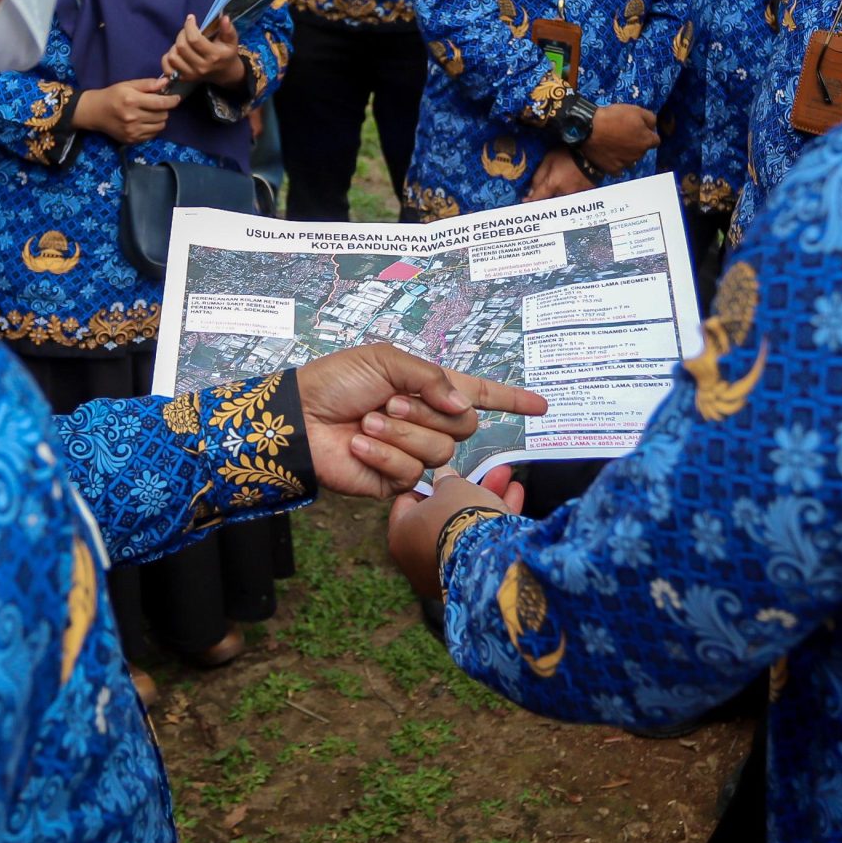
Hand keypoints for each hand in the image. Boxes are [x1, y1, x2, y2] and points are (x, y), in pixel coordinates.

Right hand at [74, 78, 180, 143]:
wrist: (95, 112)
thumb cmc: (113, 95)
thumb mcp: (128, 85)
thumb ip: (148, 84)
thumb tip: (166, 83)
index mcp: (132, 101)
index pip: (161, 103)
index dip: (172, 100)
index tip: (176, 98)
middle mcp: (133, 117)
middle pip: (162, 115)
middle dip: (164, 109)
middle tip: (157, 105)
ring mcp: (132, 131)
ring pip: (160, 126)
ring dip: (160, 119)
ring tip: (151, 113)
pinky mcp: (131, 140)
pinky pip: (152, 135)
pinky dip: (153, 128)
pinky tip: (145, 122)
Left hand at [160, 13, 246, 89]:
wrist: (225, 73)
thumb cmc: (226, 53)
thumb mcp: (231, 41)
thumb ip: (228, 29)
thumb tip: (224, 18)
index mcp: (213, 56)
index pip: (194, 39)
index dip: (189, 26)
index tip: (191, 18)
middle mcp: (201, 67)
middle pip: (181, 46)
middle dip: (182, 34)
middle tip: (187, 31)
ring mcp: (191, 74)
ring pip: (173, 57)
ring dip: (175, 46)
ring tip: (183, 42)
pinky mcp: (184, 79)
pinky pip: (168, 69)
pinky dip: (167, 59)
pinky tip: (176, 53)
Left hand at [292, 346, 545, 500]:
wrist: (299, 417)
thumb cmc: (337, 382)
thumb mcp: (386, 361)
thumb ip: (432, 379)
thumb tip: (466, 407)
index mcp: (428, 390)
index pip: (480, 394)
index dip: (511, 400)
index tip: (541, 405)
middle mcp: (426, 422)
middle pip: (464, 426)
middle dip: (427, 413)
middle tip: (388, 403)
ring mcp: (412, 453)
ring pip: (440, 451)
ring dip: (400, 434)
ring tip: (368, 423)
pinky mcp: (395, 481)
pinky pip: (411, 472)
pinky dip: (383, 455)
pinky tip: (359, 444)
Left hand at [387, 465, 524, 599]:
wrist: (484, 556)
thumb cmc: (457, 516)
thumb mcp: (452, 488)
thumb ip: (446, 481)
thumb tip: (442, 476)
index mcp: (400, 535)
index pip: (407, 503)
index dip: (426, 485)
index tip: (443, 475)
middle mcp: (416, 558)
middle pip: (441, 515)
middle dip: (464, 492)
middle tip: (479, 473)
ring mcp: (442, 572)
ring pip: (464, 529)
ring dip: (485, 501)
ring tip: (505, 477)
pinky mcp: (468, 579)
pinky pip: (478, 545)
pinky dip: (493, 523)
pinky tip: (514, 496)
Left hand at [524, 148, 589, 201]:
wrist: (594, 153)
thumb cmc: (568, 153)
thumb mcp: (548, 160)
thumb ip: (538, 176)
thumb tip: (531, 191)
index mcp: (553, 185)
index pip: (537, 199)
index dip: (530, 202)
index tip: (525, 202)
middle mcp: (563, 194)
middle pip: (549, 203)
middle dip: (543, 202)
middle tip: (539, 198)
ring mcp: (575, 196)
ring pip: (561, 203)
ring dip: (555, 201)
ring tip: (555, 195)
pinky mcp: (585, 195)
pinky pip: (573, 200)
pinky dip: (568, 198)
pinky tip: (568, 192)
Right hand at [581, 103, 657, 173]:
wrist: (588, 129)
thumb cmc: (613, 117)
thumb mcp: (635, 110)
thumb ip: (650, 118)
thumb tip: (653, 126)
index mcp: (646, 141)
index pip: (655, 140)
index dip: (647, 134)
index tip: (638, 129)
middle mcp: (639, 155)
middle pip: (642, 150)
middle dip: (637, 143)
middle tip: (623, 134)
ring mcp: (626, 164)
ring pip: (631, 160)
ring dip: (627, 154)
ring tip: (615, 145)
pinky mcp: (613, 170)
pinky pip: (619, 169)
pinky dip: (616, 163)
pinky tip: (610, 156)